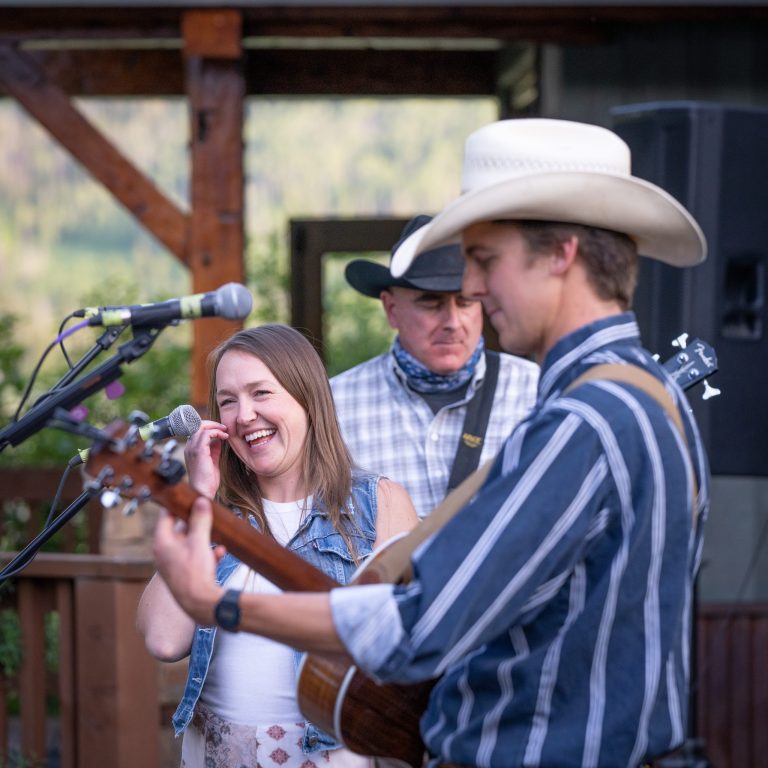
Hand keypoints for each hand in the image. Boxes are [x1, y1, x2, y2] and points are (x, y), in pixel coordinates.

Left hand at [153, 496, 223, 625]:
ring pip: (189, 544)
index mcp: (162, 543)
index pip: (165, 516)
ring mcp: (173, 565)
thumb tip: (200, 501)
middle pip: (179, 531)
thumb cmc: (195, 573)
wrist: (200, 604)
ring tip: (217, 537)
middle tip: (208, 514)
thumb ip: (200, 520)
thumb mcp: (199, 541)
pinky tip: (220, 552)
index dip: (178, 506)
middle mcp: (164, 554)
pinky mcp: (183, 575)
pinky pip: (194, 558)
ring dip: (204, 539)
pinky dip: (206, 554)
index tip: (190, 499)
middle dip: (196, 524)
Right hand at [184, 419, 228, 497]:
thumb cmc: (207, 479)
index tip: (221, 429)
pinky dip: (216, 432)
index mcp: (191, 449)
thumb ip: (214, 449)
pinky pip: (206, 434)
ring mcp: (192, 449)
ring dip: (215, 427)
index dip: (209, 427)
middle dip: (212, 424)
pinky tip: (224, 437)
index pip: (197, 430)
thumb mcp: (212, 460)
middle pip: (197, 426)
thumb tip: (219, 439)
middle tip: (224, 427)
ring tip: (225, 431)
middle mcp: (189, 447)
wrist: (204, 491)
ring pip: (201, 427)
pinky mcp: (198, 451)